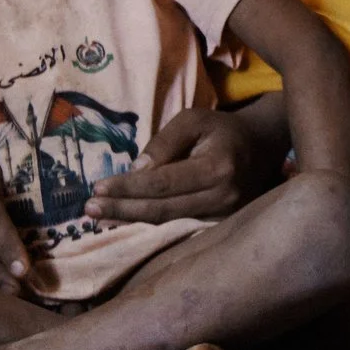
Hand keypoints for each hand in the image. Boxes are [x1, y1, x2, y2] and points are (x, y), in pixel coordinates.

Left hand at [89, 108, 279, 224]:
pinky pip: (180, 229)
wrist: (262, 146)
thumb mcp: (193, 119)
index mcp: (217, 168)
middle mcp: (224, 198)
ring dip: (131, 223)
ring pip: (169, 224)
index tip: (96, 188)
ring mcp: (226, 217)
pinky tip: (127, 225)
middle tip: (88, 210)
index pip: (163, 183)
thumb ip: (165, 142)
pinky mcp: (222, 226)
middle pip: (163, 210)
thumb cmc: (221, 129)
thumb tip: (137, 170)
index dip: (128, 188)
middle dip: (122, 210)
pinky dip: (151, 228)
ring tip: (99, 219)